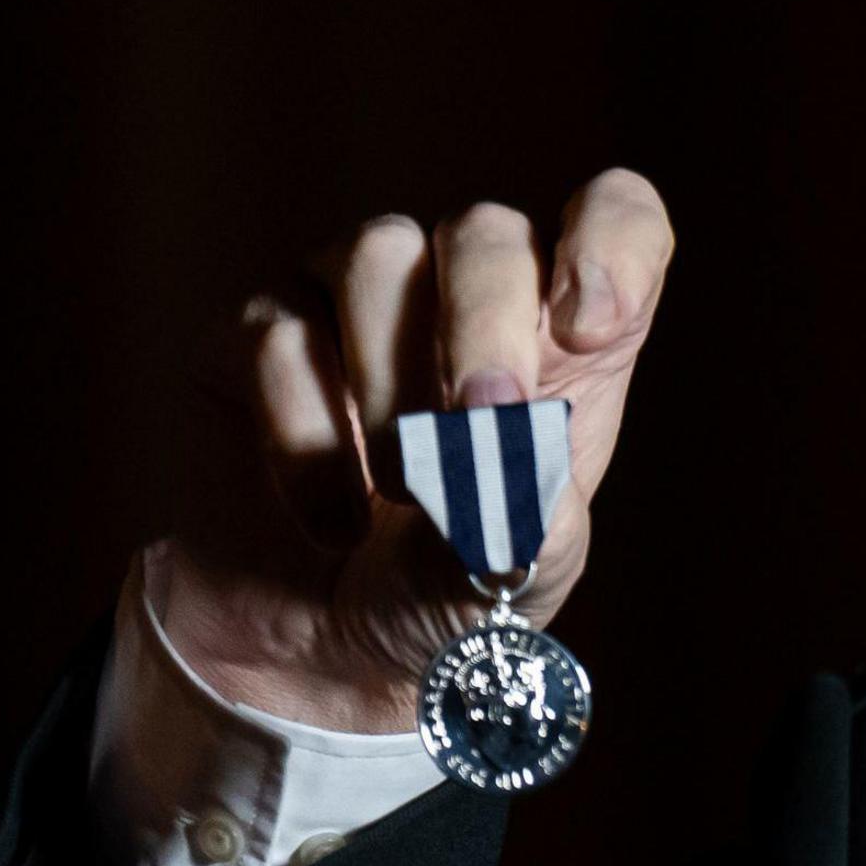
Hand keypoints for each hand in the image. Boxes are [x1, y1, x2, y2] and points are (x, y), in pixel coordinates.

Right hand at [151, 170, 675, 734]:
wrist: (325, 649)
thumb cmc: (447, 585)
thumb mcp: (520, 568)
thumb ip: (534, 513)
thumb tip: (517, 459)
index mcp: (565, 331)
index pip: (614, 215)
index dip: (612, 240)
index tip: (591, 322)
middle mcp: (462, 291)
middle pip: (483, 229)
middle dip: (488, 322)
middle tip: (484, 418)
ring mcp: (350, 300)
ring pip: (375, 254)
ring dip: (393, 380)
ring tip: (401, 488)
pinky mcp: (252, 336)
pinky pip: (275, 333)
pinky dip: (306, 437)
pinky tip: (332, 522)